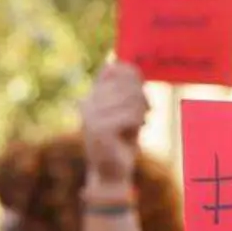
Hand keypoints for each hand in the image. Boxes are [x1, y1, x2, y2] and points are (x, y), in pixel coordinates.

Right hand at [81, 62, 149, 188]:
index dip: (135, 78)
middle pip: (127, 83)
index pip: (117, 69)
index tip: (140, 96)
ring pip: (131, 99)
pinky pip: (130, 115)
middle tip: (145, 113)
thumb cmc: (121, 141)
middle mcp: (86, 103)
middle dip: (142, 97)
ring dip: (142, 112)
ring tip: (140, 123)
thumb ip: (121, 86)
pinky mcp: (99, 130)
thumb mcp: (123, 109)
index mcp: (91, 95)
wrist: (112, 173)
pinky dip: (138, 123)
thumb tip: (112, 57)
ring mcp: (90, 117)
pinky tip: (135, 132)